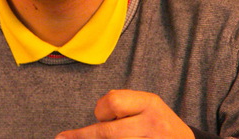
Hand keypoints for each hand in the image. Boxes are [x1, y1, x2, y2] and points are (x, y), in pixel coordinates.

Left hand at [55, 89, 193, 138]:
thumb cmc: (157, 122)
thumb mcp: (146, 104)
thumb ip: (122, 103)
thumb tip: (94, 115)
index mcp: (149, 103)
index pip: (112, 102)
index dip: (100, 110)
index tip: (103, 116)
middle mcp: (153, 123)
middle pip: (109, 131)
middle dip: (92, 134)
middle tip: (80, 134)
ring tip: (113, 136)